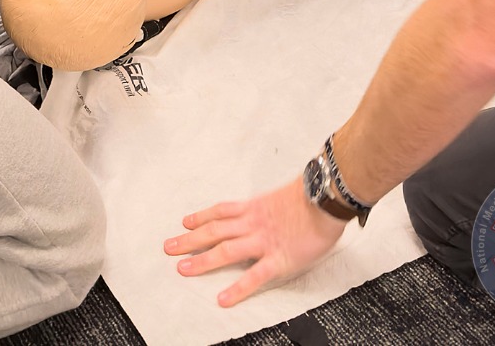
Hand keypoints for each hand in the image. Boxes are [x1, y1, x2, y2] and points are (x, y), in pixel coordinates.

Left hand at [164, 176, 346, 307]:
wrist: (326, 198)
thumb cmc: (310, 196)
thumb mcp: (283, 196)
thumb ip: (269, 206)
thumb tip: (265, 210)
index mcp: (254, 207)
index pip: (220, 211)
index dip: (201, 217)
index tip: (184, 222)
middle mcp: (252, 223)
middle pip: (214, 230)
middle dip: (189, 239)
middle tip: (168, 247)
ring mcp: (263, 242)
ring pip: (225, 251)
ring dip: (202, 260)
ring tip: (182, 269)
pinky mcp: (278, 259)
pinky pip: (253, 277)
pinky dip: (237, 289)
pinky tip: (222, 299)